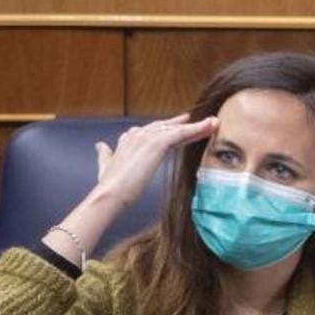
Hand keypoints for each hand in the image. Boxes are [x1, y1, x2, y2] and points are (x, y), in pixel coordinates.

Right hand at [92, 113, 217, 208]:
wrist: (109, 193)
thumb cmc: (108, 186)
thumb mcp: (105, 166)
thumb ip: (105, 154)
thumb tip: (100, 146)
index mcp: (128, 139)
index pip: (153, 131)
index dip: (168, 129)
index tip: (179, 126)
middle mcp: (137, 134)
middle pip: (167, 127)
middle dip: (185, 124)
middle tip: (202, 121)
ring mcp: (146, 137)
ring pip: (177, 129)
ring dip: (197, 126)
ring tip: (214, 123)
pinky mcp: (156, 144)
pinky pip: (182, 133)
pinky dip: (197, 128)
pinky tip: (210, 126)